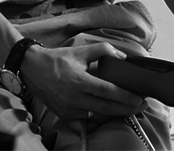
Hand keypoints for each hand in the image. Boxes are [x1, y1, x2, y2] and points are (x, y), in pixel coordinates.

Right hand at [19, 43, 145, 122]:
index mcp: (80, 81)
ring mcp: (69, 109)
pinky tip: (107, 116)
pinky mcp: (65, 115)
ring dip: (114, 114)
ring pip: (98, 116)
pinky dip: (97, 120)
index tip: (139, 98)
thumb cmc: (57, 59)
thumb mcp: (80, 51)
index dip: (125, 96)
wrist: (33, 69)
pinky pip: (85, 122)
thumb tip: (122, 57)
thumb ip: (103, 51)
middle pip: (107, 107)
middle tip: (140, 105)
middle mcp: (75, 98)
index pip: (108, 91)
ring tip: (128, 108)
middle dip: (127, 108)